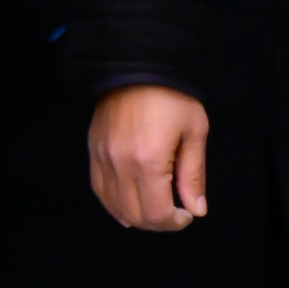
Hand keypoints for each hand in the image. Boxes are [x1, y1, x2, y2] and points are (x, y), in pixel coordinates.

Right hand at [89, 85, 209, 230]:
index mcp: (149, 160)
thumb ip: (193, 174)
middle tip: (174, 214)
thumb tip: (196, 210)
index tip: (187, 214)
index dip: (173, 222)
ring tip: (155, 210)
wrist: (135, 64)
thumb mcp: (195, 132)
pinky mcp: (92, 151)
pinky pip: (99, 189)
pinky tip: (128, 207)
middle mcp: (120, 164)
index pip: (155, 212)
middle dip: (158, 223)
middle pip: (134, 214)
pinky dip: (114, 204)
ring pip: (113, 206)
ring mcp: (101, 158)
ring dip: (136, 216)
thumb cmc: (173, 97)